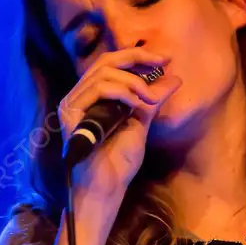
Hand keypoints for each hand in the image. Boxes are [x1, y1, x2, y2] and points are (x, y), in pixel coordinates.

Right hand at [58, 47, 182, 212]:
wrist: (106, 188)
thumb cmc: (119, 162)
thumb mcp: (142, 123)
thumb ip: (152, 99)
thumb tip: (174, 78)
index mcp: (92, 97)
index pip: (111, 64)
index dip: (137, 56)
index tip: (164, 59)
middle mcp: (79, 96)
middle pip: (105, 61)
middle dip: (137, 57)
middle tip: (160, 62)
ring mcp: (72, 104)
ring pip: (103, 73)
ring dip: (133, 81)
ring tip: (148, 98)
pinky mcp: (71, 114)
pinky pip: (98, 89)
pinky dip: (122, 92)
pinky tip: (135, 104)